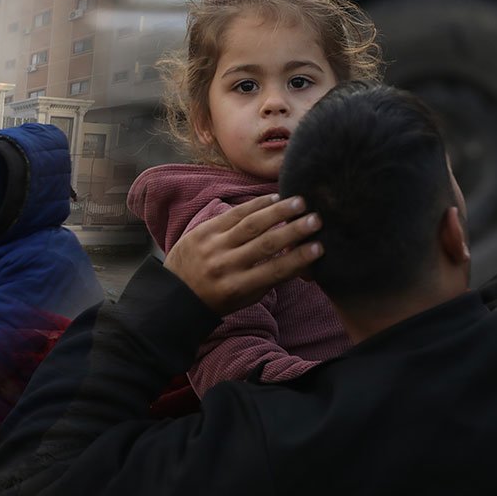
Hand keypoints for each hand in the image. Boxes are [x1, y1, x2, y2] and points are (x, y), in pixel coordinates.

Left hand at [165, 194, 322, 314]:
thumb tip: (303, 260)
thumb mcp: (246, 296)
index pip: (275, 270)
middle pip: (266, 244)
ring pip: (251, 224)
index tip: (320, 246)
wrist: (176, 292)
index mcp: (238, 286)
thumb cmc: (220, 296)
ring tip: (300, 202)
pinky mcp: (203, 230)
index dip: (299, 258)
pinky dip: (255, 205)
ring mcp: (213, 246)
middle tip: (317, 219)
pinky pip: (233, 213)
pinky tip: (274, 198)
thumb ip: (271, 279)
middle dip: (294, 230)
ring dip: (278, 211)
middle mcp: (226, 265)